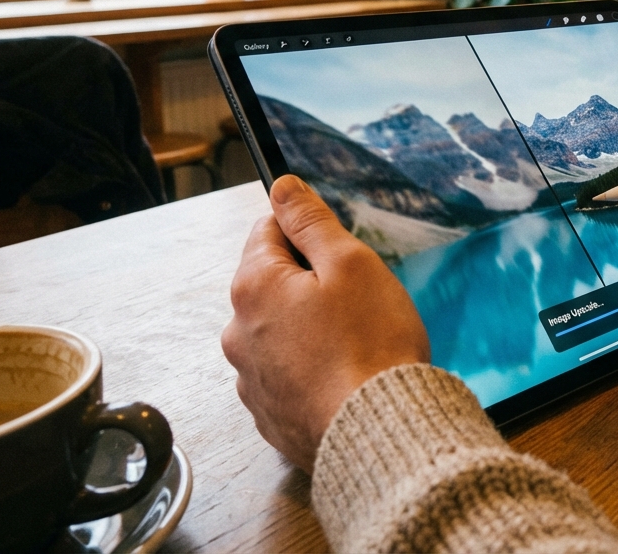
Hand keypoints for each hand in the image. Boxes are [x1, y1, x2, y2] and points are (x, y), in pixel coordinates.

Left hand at [221, 175, 428, 471]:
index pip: (268, 230)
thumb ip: (311, 220)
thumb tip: (283, 186)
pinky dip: (312, 369)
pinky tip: (345, 375)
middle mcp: (238, 332)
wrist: (379, 431)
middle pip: (273, 282)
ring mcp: (250, 378)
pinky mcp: (269, 413)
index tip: (339, 251)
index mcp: (253, 286)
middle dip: (311, 284)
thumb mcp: (350, 262)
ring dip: (310, 328)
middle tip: (357, 301)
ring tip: (356, 344)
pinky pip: (288, 373)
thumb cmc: (371, 346)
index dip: (310, 233)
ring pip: (280, 329)